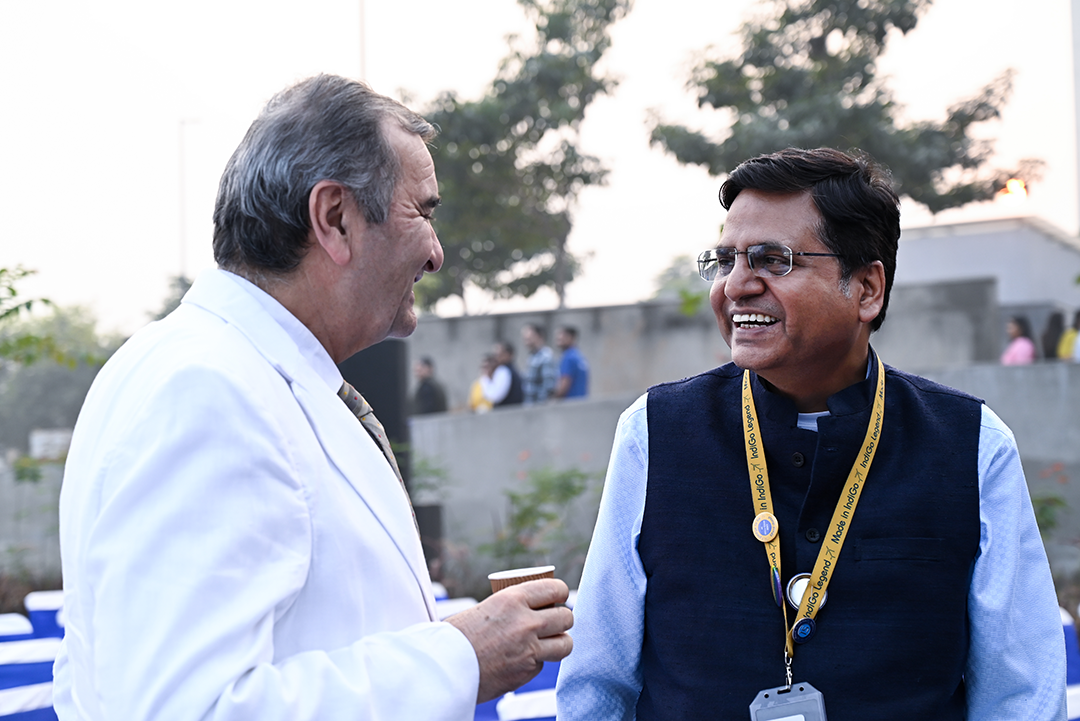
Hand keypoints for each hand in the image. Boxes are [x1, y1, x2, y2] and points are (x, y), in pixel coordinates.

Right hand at [445, 578, 573, 702]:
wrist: (443, 668)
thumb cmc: (457, 636)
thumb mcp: (485, 608)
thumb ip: (510, 608)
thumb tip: (532, 607)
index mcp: (513, 599)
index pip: (555, 589)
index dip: (560, 593)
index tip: (558, 597)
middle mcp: (526, 622)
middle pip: (566, 617)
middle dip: (562, 619)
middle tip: (554, 621)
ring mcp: (529, 649)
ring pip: (565, 644)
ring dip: (559, 642)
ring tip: (550, 642)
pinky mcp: (527, 671)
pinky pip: (543, 664)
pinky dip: (536, 662)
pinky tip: (521, 660)